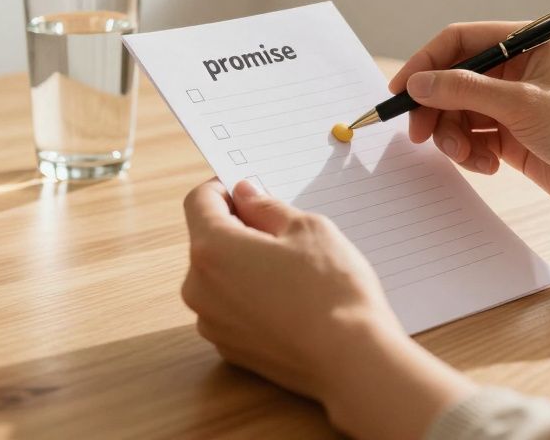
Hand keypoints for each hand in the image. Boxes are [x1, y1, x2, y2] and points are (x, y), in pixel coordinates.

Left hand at [182, 179, 472, 437]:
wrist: (351, 360)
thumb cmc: (332, 289)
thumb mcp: (307, 228)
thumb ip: (266, 206)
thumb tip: (245, 195)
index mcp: (211, 249)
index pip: (199, 202)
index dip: (223, 189)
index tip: (249, 191)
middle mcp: (199, 288)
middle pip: (207, 241)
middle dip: (238, 230)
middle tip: (284, 233)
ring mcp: (212, 323)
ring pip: (219, 277)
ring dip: (243, 266)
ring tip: (292, 272)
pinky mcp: (229, 349)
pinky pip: (231, 309)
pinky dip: (251, 298)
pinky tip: (289, 302)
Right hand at [387, 23, 549, 220]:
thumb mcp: (522, 105)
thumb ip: (464, 91)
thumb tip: (418, 83)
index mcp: (526, 44)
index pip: (460, 41)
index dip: (425, 63)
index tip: (401, 91)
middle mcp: (516, 71)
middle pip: (452, 80)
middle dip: (435, 108)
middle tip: (419, 134)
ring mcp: (513, 106)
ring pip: (458, 113)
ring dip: (453, 136)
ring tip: (468, 156)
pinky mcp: (512, 139)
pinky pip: (473, 139)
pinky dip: (471, 153)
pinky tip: (489, 166)